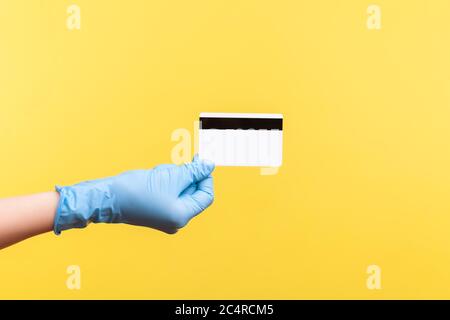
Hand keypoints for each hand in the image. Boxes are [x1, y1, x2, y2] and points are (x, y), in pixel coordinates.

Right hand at [54, 157, 214, 233]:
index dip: (206, 177)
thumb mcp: (170, 176)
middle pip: (192, 194)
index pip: (205, 196)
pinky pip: (169, 195)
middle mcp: (176, 222)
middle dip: (186, 176)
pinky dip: (166, 183)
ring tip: (159, 172)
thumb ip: (193, 171)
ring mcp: (165, 218)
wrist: (108, 197)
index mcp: (182, 216)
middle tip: (177, 163)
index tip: (202, 161)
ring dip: (173, 177)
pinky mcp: (156, 213)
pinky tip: (153, 177)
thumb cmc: (137, 189)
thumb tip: (209, 165)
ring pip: (180, 191)